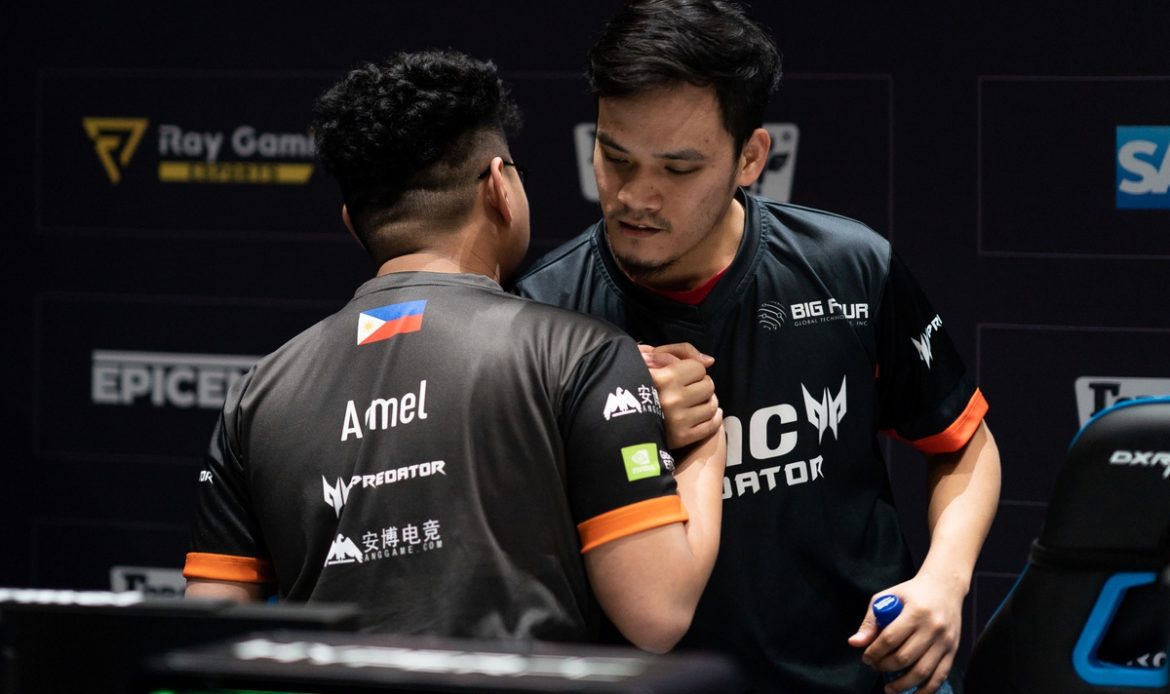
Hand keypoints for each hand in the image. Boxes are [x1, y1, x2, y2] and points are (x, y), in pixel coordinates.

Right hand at [638, 343, 719, 448]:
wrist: (619, 418)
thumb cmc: (635, 383)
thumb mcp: (648, 356)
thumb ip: (681, 351)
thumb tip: (710, 361)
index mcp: (663, 378)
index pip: (697, 368)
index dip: (692, 369)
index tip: (683, 374)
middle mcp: (672, 399)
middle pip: (708, 386)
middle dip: (701, 385)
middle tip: (690, 389)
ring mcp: (678, 421)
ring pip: (712, 405)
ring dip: (707, 402)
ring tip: (695, 402)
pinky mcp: (682, 438)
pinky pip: (711, 425)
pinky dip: (713, 419)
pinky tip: (703, 414)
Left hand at [847, 573, 963, 693]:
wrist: (945, 588)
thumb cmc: (911, 593)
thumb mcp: (888, 597)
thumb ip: (871, 621)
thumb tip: (854, 643)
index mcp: (916, 612)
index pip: (890, 639)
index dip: (874, 652)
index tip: (866, 658)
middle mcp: (933, 627)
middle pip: (905, 657)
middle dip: (884, 666)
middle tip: (874, 667)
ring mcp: (945, 641)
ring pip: (922, 671)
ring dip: (903, 684)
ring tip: (888, 689)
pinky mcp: (953, 651)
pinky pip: (940, 676)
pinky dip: (926, 690)